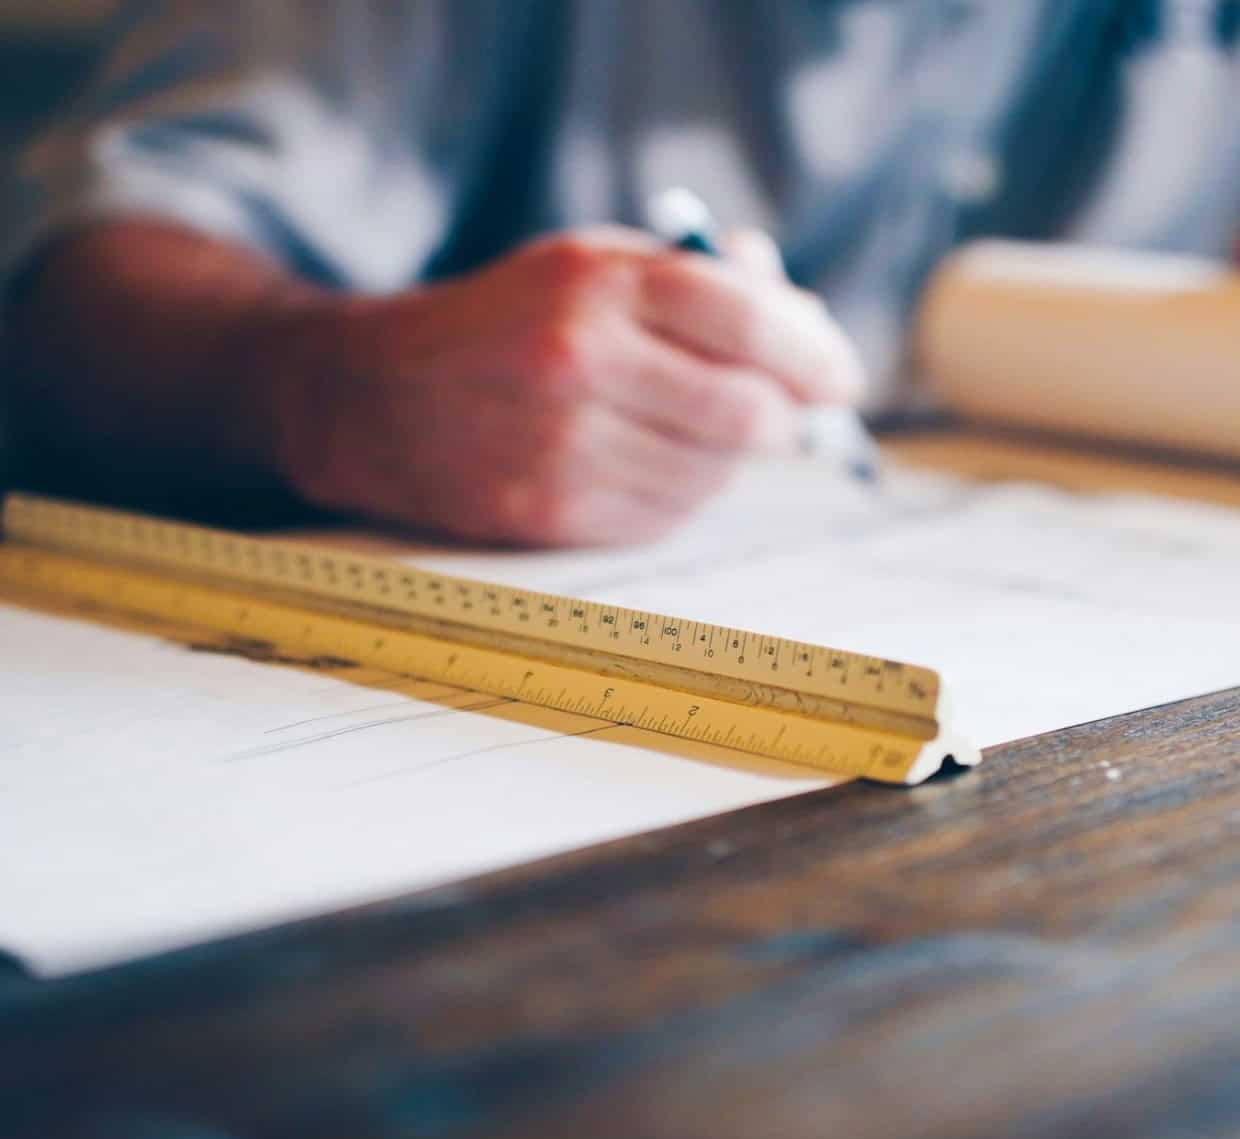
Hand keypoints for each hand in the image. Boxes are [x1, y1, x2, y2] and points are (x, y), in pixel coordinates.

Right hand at [270, 227, 864, 545]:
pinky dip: (681, 493)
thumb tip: (797, 308)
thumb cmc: (497, 325)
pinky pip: (665, 517)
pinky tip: (650, 464)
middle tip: (788, 413)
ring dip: (727, 459)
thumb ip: (692, 279)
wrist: (372, 398)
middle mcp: (580, 365)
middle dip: (784, 418)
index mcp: (594, 284)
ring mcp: (564, 450)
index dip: (814, 352)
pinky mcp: (551, 514)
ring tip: (693, 429)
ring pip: (712, 475)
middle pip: (747, 413)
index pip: (748, 320)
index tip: (840, 377)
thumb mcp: (583, 265)